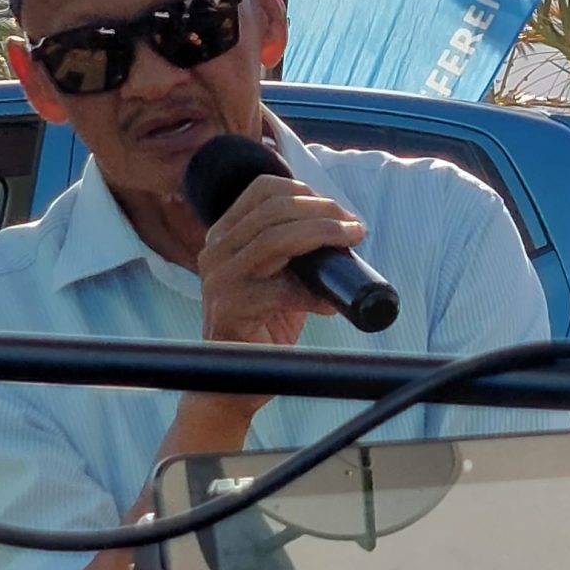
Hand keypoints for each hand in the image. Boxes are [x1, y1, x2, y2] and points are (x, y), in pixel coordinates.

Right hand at [196, 168, 369, 359]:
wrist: (236, 380)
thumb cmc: (264, 322)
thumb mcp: (280, 273)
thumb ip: (299, 247)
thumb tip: (348, 228)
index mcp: (225, 234)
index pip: (263, 189)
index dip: (306, 191)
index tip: (338, 211)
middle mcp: (215, 251)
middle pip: (274, 210)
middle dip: (323, 212)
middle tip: (354, 228)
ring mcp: (219, 279)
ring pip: (274, 239)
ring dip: (322, 236)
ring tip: (351, 243)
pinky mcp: (229, 310)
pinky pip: (280, 292)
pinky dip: (313, 295)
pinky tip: (329, 304)